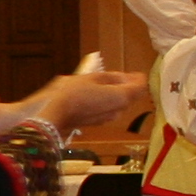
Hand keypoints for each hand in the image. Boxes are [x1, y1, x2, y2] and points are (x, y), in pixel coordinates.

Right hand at [27, 69, 143, 129]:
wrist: (55, 114)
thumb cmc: (74, 92)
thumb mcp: (93, 77)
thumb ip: (112, 77)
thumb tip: (125, 78)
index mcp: (121, 97)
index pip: (140, 88)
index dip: (139, 78)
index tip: (135, 73)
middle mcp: (119, 110)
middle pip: (131, 97)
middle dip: (128, 86)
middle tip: (120, 76)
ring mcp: (109, 118)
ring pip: (120, 103)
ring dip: (117, 93)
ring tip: (105, 83)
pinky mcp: (98, 122)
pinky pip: (109, 109)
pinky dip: (108, 101)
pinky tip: (97, 94)